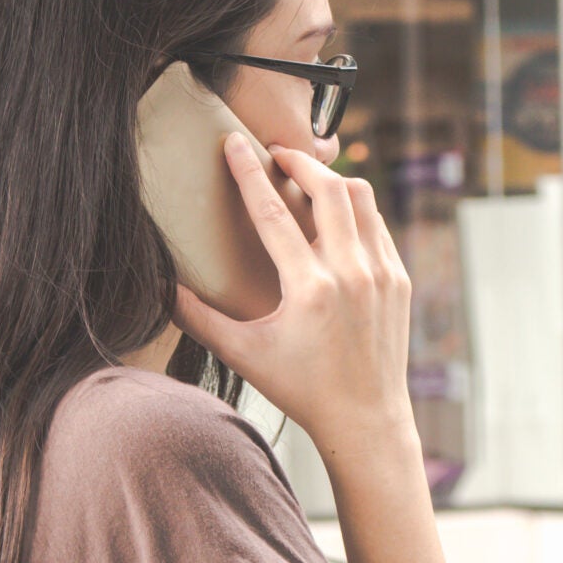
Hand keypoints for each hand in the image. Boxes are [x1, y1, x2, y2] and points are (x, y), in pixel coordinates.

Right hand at [170, 136, 412, 458]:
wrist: (365, 419)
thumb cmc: (300, 389)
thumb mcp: (243, 355)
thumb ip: (199, 320)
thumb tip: (162, 287)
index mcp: (309, 289)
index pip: (272, 213)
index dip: (248, 173)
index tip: (235, 144)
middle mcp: (351, 274)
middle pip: (327, 188)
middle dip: (299, 161)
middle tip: (276, 154)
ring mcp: (381, 274)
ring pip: (361, 198)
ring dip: (332, 180)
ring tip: (306, 178)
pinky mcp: (399, 279)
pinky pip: (377, 225)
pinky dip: (355, 210)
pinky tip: (335, 215)